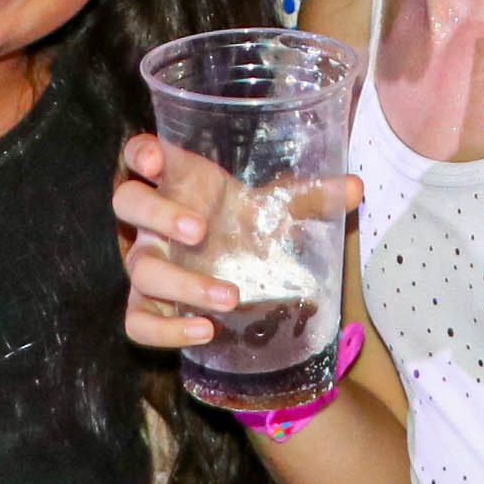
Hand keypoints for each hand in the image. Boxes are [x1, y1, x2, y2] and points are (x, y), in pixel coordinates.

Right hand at [115, 133, 360, 351]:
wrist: (234, 272)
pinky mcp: (148, 304)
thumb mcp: (273, 210)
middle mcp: (152, 222)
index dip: (138, 153)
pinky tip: (205, 330)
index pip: (138, 156)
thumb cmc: (242, 225)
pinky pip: (137, 321)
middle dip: (158, 214)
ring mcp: (146, 264)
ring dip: (181, 282)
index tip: (153, 160)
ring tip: (229, 296)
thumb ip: (309, 198)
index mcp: (176, 184)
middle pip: (127, 204)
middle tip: (200, 229)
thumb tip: (356, 188)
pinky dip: (166, 329)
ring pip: (139, 269)